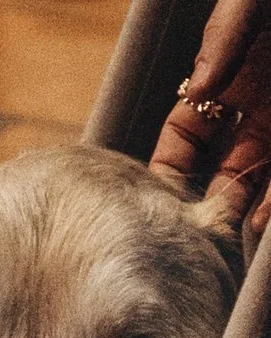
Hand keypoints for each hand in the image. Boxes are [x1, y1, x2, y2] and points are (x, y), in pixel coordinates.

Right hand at [153, 0, 270, 242]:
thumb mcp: (247, 9)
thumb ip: (223, 42)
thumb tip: (199, 88)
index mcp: (222, 84)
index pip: (182, 139)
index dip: (167, 170)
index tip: (156, 201)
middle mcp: (249, 110)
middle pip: (217, 167)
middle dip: (203, 200)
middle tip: (191, 232)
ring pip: (254, 176)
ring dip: (240, 207)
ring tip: (227, 235)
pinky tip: (262, 217)